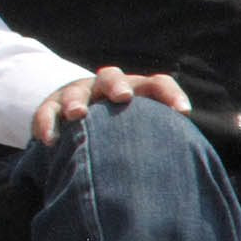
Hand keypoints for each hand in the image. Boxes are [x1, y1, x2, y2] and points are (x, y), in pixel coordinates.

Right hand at [31, 67, 189, 144]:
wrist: (84, 117)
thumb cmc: (127, 129)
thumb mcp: (145, 128)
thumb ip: (163, 138)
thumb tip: (193, 163)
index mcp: (137, 89)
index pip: (158, 84)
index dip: (171, 94)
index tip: (183, 112)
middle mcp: (107, 86)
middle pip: (113, 77)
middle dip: (117, 85)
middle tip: (123, 97)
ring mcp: (79, 94)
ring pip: (77, 92)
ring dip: (77, 102)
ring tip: (78, 115)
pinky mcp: (53, 106)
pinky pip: (48, 112)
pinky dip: (47, 123)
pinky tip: (48, 140)